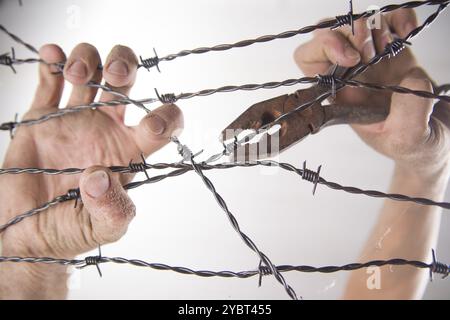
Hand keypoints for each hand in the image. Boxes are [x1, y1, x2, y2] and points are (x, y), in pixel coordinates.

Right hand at [0, 43, 182, 259]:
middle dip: (124, 65)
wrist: (24, 230)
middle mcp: (106, 129)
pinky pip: (49, 80)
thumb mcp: (101, 229)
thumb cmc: (70, 231)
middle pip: (125, 81)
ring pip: (90, 71)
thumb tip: (100, 176)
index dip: (167, 116)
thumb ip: (112, 209)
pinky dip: (52, 62)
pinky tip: (52, 55)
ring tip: (75, 74)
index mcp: (128, 152)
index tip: (153, 124)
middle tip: (114, 76)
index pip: (161, 125)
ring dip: (88, 59)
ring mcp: (74, 119)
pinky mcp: (42, 117)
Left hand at [294, 9, 449, 177]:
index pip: (309, 61)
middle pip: (328, 34)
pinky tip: (407, 34)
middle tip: (372, 51)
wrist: (437, 137)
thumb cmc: (414, 145)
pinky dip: (399, 18)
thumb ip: (408, 112)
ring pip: (357, 22)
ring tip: (392, 47)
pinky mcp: (394, 47)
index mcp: (340, 95)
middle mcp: (349, 74)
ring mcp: (371, 58)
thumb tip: (411, 77)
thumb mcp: (406, 139)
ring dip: (375, 26)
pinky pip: (389, 18)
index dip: (323, 50)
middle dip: (349, 34)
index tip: (351, 58)